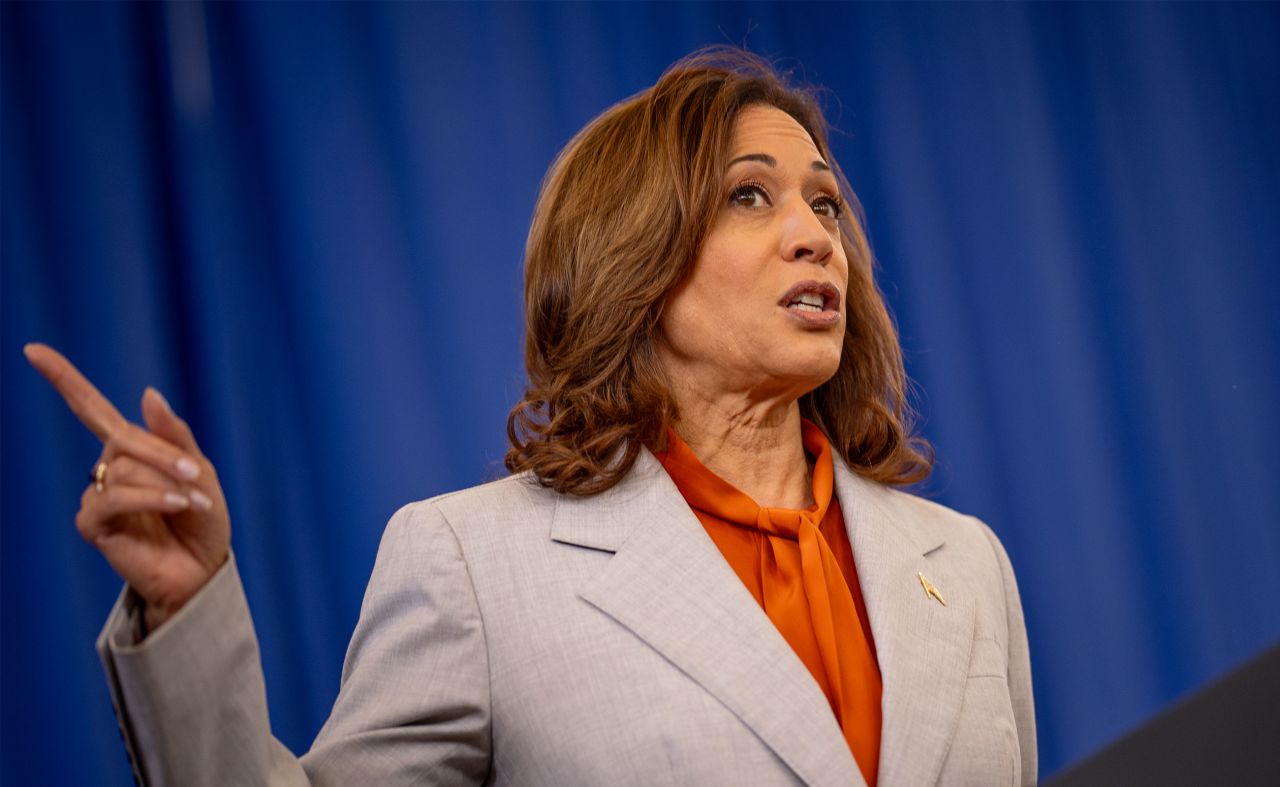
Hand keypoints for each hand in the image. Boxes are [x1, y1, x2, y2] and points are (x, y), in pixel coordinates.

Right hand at [25, 343, 230, 630]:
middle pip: (124, 438)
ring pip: (124, 468)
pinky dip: (149, 497)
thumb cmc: (202, 521)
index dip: (64, 379)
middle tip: (195, 475)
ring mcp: (98, 495)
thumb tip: (147, 392)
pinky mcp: (93, 524)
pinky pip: (113, 497)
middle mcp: (109, 468)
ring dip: (165, 482)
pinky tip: (175, 505)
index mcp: (132, 450)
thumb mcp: (201, 471)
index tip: (32, 350)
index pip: (91, 408)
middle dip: (164, 454)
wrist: (203, 569)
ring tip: (192, 502)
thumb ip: (174, 435)